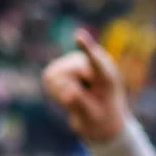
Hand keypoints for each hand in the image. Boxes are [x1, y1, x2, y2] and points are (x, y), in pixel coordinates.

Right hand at [42, 27, 128, 143]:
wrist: (102, 118)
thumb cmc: (102, 119)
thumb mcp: (94, 118)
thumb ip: (81, 105)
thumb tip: (66, 92)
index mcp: (106, 75)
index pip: (95, 60)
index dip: (86, 47)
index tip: (79, 36)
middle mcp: (91, 62)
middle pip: (66, 75)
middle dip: (69, 92)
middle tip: (85, 101)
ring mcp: (75, 61)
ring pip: (55, 76)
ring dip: (62, 92)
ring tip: (79, 97)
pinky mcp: (62, 65)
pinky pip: (49, 78)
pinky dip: (55, 91)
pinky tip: (70, 93)